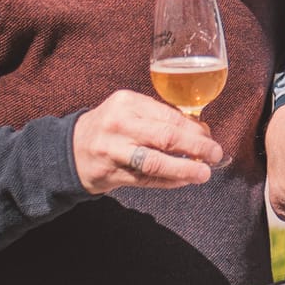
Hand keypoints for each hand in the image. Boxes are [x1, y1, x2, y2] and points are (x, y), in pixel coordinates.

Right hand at [71, 90, 223, 194]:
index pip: (169, 116)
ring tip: (203, 173)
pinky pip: (146, 179)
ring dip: (184, 168)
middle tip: (215, 154)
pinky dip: (168, 181)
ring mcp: (113, 151)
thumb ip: (160, 117)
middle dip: (195, 147)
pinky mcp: (111, 174)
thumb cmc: (110, 127)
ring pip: (155, 162)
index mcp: (127, 103)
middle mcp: (119, 125)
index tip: (210, 136)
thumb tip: (200, 130)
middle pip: (165, 137)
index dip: (194, 128)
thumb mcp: (130, 110)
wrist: (69, 149)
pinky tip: (184, 181)